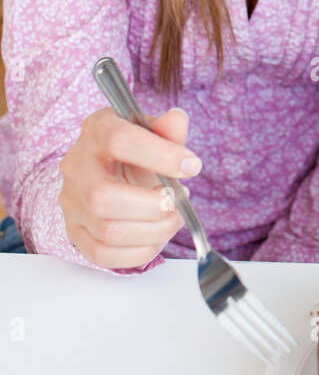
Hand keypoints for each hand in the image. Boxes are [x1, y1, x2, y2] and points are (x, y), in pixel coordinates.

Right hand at [59, 106, 201, 268]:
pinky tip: (156, 237)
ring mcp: (71, 202)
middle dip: (152, 206)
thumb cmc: (134, 151)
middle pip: (102, 197)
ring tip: (173, 218)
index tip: (192, 166)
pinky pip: (102, 254)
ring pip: (107, 231)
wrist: (108, 169)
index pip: (120, 141)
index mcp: (97, 131)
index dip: (161, 156)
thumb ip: (167, 130)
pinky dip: (139, 252)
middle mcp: (77, 166)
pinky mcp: (75, 231)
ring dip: (153, 231)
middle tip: (176, 201)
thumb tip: (177, 120)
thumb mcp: (152, 132)